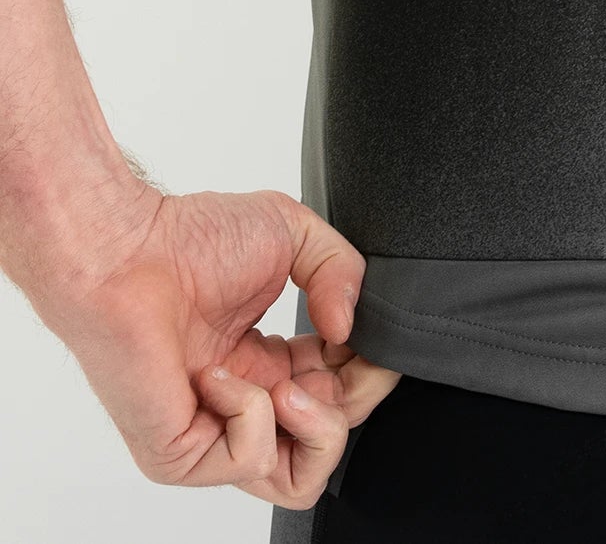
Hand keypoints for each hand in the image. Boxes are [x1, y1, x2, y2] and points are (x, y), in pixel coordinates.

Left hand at [26, 185, 402, 509]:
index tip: (372, 337)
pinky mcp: (181, 455)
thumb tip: (351, 330)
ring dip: (315, 425)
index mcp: (270, 363)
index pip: (341, 396)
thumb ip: (342, 270)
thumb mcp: (294, 232)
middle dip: (355, 396)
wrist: (125, 251)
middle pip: (330, 443)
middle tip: (339, 356)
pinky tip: (220, 372)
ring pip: (297, 480)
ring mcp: (214, 434)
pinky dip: (250, 410)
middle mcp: (246, 403)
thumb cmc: (190, 238)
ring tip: (290, 382)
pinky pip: (247, 459)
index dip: (369, 371)